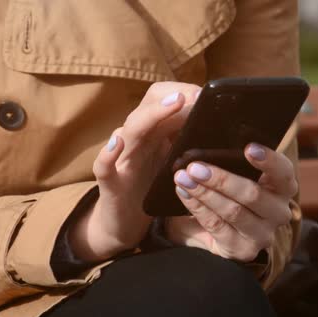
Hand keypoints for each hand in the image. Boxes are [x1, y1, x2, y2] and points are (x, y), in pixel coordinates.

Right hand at [69, 82, 201, 261]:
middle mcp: (135, 140)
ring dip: (152, 115)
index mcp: (152, 133)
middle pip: (148, 108)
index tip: (205, 94)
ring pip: (130, 130)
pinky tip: (117, 143)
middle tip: (198, 95)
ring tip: (174, 103)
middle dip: (172, 98)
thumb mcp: (173, 161)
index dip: (183, 93)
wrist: (124, 221)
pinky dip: (108, 154)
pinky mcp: (110, 183)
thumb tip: (214, 124)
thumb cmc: (151, 188)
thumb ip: (187, 141)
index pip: (161, 99)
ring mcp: (121, 160)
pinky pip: (103, 166)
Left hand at [167, 144, 296, 261]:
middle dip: (221, 179)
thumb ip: (232, 160)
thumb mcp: (238, 177)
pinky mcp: (242, 249)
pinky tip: (184, 193)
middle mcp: (279, 212)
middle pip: (253, 194)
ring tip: (183, 178)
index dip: (268, 160)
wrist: (220, 235)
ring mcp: (262, 234)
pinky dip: (197, 207)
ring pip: (233, 211)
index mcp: (283, 187)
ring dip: (204, 193)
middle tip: (194, 166)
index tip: (248, 148)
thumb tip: (208, 136)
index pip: (284, 172)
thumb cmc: (230, 195)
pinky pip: (216, 225)